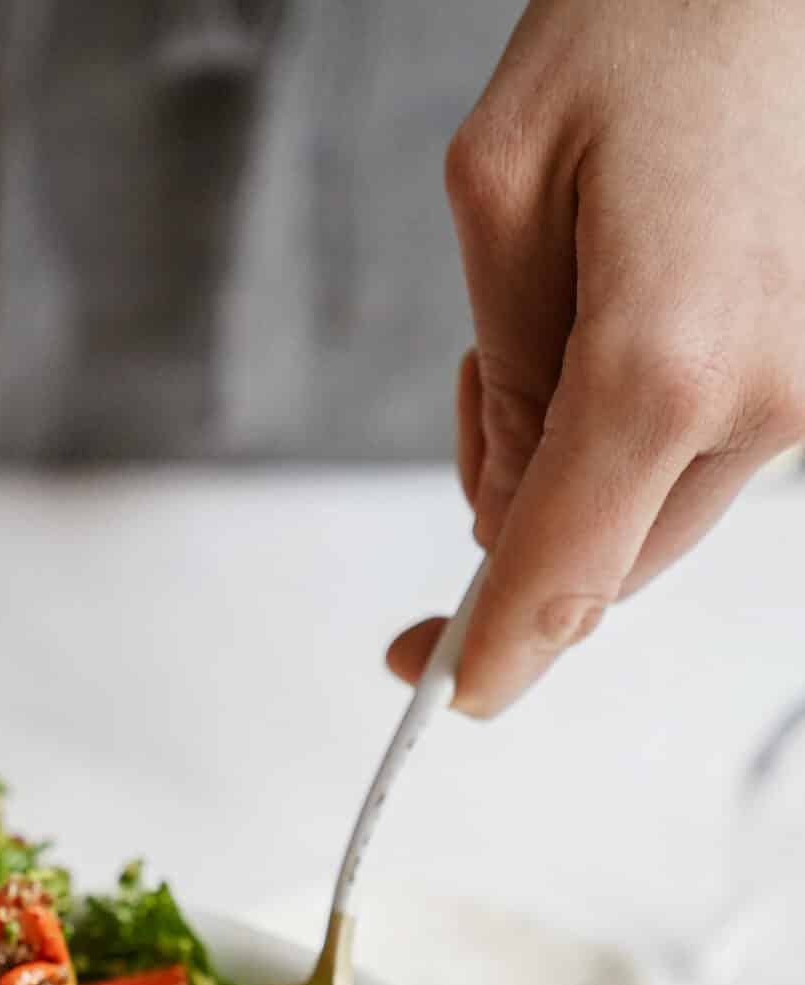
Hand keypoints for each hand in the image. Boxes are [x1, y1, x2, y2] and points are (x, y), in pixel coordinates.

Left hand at [390, 0, 804, 716]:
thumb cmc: (661, 21)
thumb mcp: (506, 187)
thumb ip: (503, 377)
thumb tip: (506, 509)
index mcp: (667, 363)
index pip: (560, 576)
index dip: (490, 651)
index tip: (444, 691)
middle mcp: (767, 400)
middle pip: (608, 563)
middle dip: (525, 518)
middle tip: (488, 384)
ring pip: (661, 512)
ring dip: (592, 462)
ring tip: (582, 300)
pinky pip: (716, 454)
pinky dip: (655, 422)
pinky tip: (643, 304)